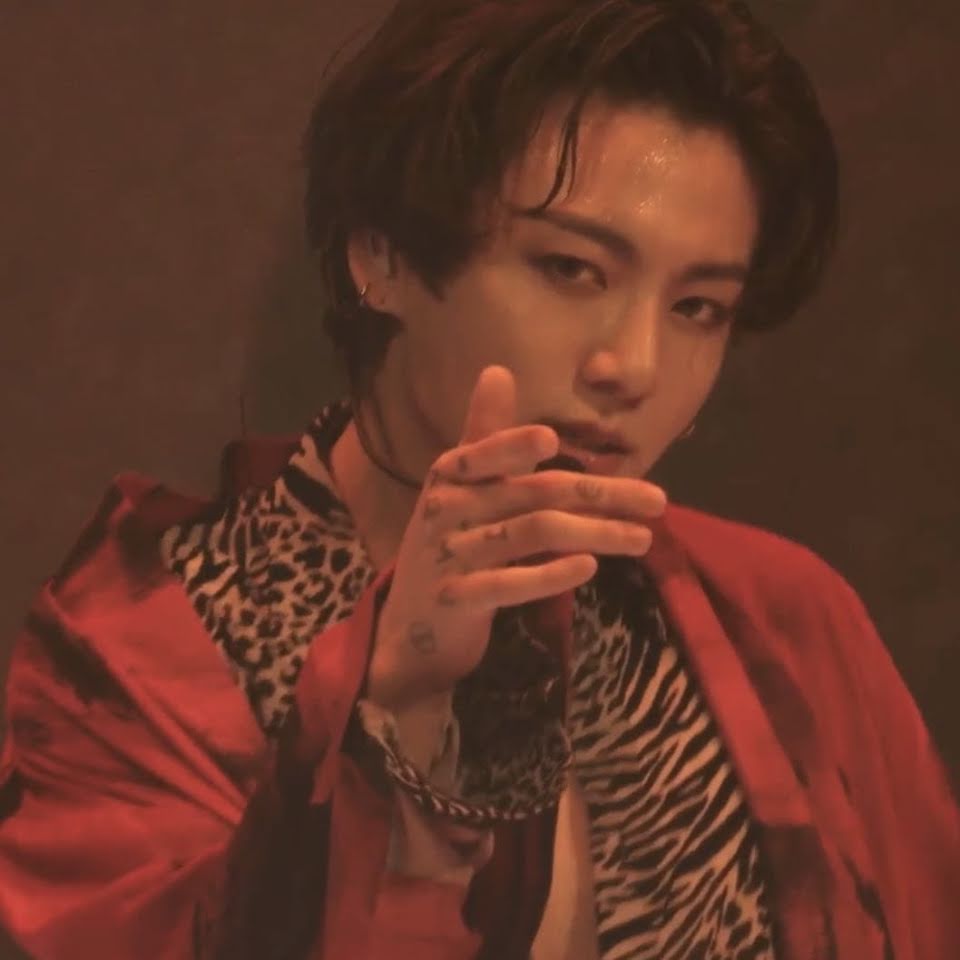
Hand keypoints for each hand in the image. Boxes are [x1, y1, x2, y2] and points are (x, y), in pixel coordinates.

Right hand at [366, 365, 666, 709]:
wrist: (416, 619)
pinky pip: (509, 586)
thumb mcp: (462, 487)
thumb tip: (498, 371)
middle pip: (532, 494)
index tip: (551, 441)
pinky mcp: (460, 600)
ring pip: (532, 536)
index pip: (481, 454)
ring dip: (594, 534)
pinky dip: (550, 576)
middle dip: (599, 493)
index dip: (512, 445)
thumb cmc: (448, 541)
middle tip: (657, 501)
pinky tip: (588, 568)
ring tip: (642, 539)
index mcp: (449, 476)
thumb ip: (486, 436)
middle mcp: (445, 510)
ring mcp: (451, 557)